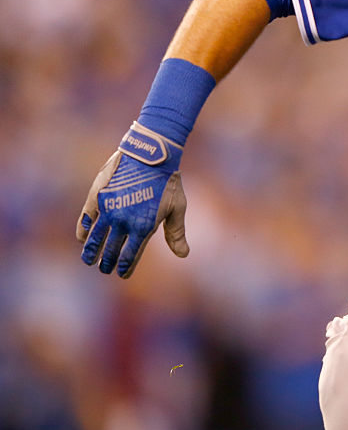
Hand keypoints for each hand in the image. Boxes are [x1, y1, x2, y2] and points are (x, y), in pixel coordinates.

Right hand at [77, 122, 189, 277]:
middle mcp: (123, 222)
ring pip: (95, 239)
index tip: (122, 275)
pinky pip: (86, 219)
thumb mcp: (177, 207)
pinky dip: (83, 231)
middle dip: (108, 262)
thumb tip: (183, 255)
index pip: (131, 256)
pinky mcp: (97, 197)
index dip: (126, 267)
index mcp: (144, 228)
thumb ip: (176, 233)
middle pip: (112, 250)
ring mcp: (108, 210)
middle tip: (105, 269)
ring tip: (89, 261)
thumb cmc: (168, 181)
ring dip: (91, 252)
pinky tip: (82, 238)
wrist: (150, 154)